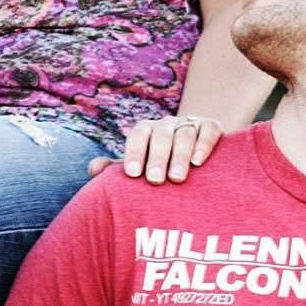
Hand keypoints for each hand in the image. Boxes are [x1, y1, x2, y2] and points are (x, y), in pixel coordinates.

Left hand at [85, 113, 223, 183]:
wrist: (196, 154)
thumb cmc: (160, 167)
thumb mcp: (139, 168)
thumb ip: (116, 170)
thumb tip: (93, 170)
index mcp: (146, 131)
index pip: (137, 136)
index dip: (134, 153)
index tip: (133, 175)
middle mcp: (166, 125)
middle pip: (160, 135)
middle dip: (157, 158)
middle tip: (155, 181)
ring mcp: (190, 124)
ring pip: (184, 134)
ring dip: (179, 156)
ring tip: (177, 179)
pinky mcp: (212, 126)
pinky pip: (208, 131)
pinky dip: (203, 144)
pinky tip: (198, 162)